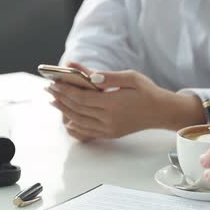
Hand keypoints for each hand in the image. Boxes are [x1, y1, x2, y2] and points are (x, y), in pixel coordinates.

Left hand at [48, 63, 205, 139]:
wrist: (161, 112)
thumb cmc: (147, 92)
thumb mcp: (131, 77)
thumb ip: (108, 76)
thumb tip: (90, 76)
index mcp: (113, 103)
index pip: (82, 97)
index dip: (65, 90)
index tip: (54, 83)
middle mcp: (109, 118)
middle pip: (77, 109)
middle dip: (61, 98)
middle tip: (49, 89)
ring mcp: (109, 128)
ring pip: (79, 120)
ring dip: (64, 111)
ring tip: (54, 101)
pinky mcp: (110, 134)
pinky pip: (87, 131)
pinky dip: (74, 124)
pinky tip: (67, 118)